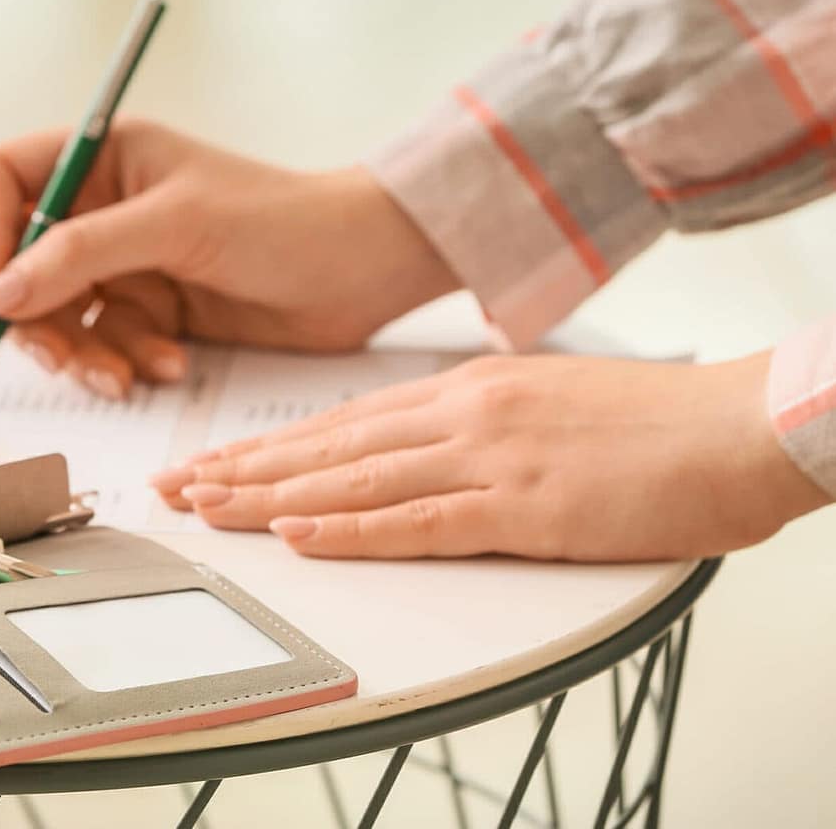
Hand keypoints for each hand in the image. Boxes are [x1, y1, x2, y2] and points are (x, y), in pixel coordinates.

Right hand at [0, 120, 457, 397]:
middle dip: (35, 317)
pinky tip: (167, 363)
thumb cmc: (282, 220)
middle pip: (18, 263)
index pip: (0, 180)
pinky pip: (102, 344)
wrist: (365, 270)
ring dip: (83, 353)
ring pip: (55, 316)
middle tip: (60, 358)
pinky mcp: (149, 310)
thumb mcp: (175, 225)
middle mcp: (103, 207)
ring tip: (126, 374)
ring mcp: (124, 262)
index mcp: (102, 156)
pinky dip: (124, 362)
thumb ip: (79, 252)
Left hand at [150, 352, 829, 559]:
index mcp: (468, 389)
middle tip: (174, 487)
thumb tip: (430, 445)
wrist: (750, 420)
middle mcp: (464, 413)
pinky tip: (298, 536)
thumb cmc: (660, 423)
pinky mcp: (528, 506)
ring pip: (355, 480)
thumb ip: (482, 421)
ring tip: (204, 510)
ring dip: (271, 499)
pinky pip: (421, 520)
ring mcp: (492, 457)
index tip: (215, 460)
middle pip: (330, 447)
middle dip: (244, 470)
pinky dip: (352, 531)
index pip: (344, 421)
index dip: (272, 446)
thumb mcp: (550, 403)